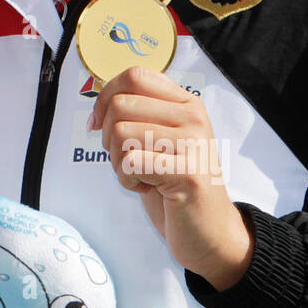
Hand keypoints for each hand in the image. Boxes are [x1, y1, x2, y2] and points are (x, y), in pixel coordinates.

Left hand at [91, 66, 253, 289]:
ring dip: (117, 161)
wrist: (210, 232)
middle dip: (108, 136)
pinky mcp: (187, 173)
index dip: (106, 96)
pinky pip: (130, 162)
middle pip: (121, 104)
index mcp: (186, 102)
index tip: (99, 122)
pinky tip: (145, 187)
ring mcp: (193, 143)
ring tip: (140, 174)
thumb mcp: (158, 139)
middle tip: (126, 159)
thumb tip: (97, 102)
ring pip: (121, 133)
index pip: (135, 75)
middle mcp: (193, 117)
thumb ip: (137, 115)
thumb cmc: (175, 185)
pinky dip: (125, 179)